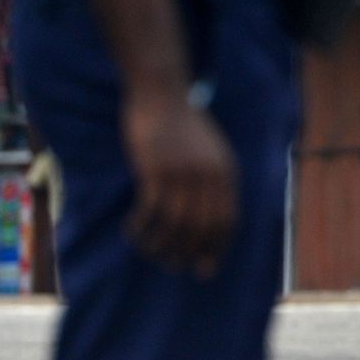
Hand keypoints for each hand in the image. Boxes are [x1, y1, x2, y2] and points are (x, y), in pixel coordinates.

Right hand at [121, 88, 238, 278]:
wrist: (163, 93)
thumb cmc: (185, 125)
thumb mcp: (212, 151)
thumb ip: (215, 181)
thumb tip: (210, 220)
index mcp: (226, 173)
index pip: (227, 221)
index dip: (217, 248)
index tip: (206, 267)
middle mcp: (208, 176)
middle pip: (202, 228)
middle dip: (190, 253)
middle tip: (175, 266)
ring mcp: (182, 173)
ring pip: (175, 224)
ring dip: (163, 246)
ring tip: (153, 255)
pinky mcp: (155, 169)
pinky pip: (150, 210)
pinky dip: (141, 228)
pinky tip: (133, 234)